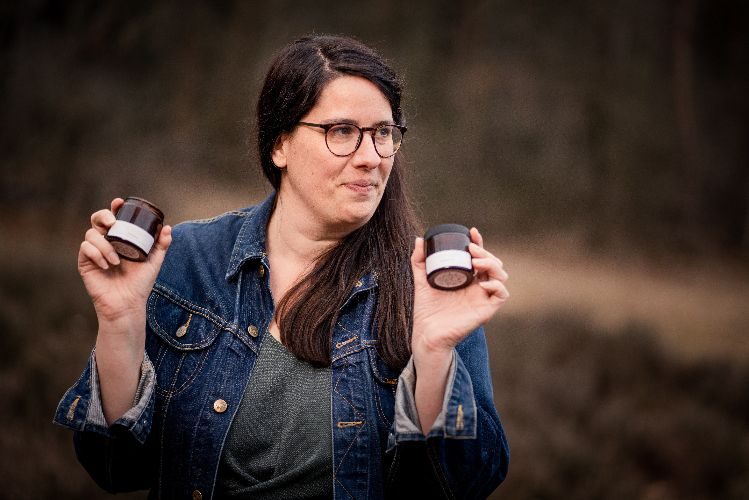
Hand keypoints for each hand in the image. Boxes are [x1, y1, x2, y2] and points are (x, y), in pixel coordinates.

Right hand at [78, 198, 171, 327]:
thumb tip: (167, 227)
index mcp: (121, 239)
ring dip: (105, 245)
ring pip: (91, 234)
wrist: (127, 304)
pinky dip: (96, 254)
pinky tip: (106, 265)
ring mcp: (94, 252)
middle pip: (97, 219)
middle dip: (103, 216)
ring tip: (116, 260)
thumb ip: (161, 245)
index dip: (114, 207)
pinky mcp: (85, 262)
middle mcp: (106, 242)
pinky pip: (85, 248)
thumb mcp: (154, 262)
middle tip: (113, 223)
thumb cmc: (140, 283)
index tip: (119, 202)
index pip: (114, 218)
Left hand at [410, 227, 508, 354]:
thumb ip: (419, 261)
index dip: (480, 242)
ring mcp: (483, 298)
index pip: (479, 257)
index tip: (471, 232)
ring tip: (475, 262)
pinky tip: (483, 282)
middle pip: (493, 263)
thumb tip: (419, 239)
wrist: (426, 334)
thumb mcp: (421, 280)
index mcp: (466, 279)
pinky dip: (496, 285)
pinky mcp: (486, 310)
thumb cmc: (426, 311)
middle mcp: (477, 287)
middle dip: (485, 252)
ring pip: (501, 275)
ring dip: (492, 264)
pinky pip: (502, 295)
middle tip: (470, 249)